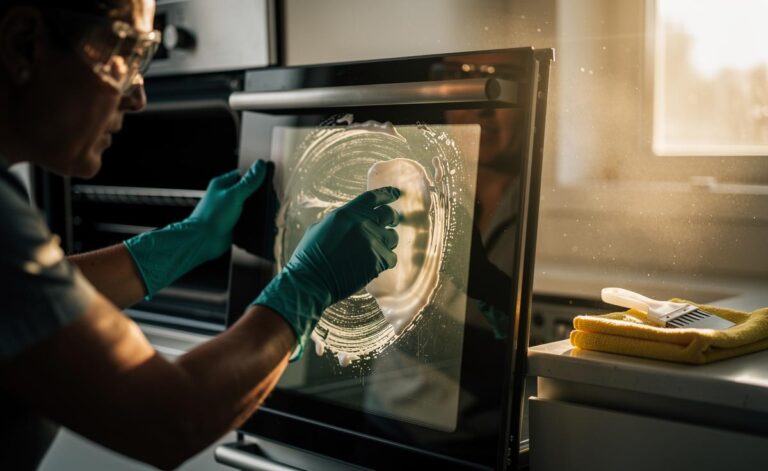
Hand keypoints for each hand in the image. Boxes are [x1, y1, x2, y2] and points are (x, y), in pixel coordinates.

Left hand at [186, 161, 268, 260]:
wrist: (203, 241)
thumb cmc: (213, 216)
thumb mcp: (234, 195)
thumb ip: (248, 181)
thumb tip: (261, 165)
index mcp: (222, 185)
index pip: (242, 175)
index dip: (256, 176)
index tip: (270, 178)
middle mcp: (225, 197)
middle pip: (247, 191)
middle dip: (259, 194)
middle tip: (273, 195)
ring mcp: (229, 211)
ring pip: (248, 206)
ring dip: (258, 209)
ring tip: (272, 209)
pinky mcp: (233, 224)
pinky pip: (247, 220)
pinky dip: (255, 221)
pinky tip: (264, 221)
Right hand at [253, 186, 399, 358]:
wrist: (310, 281)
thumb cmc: (310, 256)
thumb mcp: (320, 228)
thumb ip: (341, 221)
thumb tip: (353, 219)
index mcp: (347, 213)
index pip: (374, 197)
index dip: (387, 194)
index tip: (396, 193)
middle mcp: (362, 224)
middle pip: (389, 214)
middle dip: (392, 218)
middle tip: (392, 222)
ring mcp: (372, 242)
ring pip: (393, 237)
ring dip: (386, 242)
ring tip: (375, 249)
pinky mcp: (377, 261)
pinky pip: (391, 257)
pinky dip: (385, 261)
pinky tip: (375, 265)